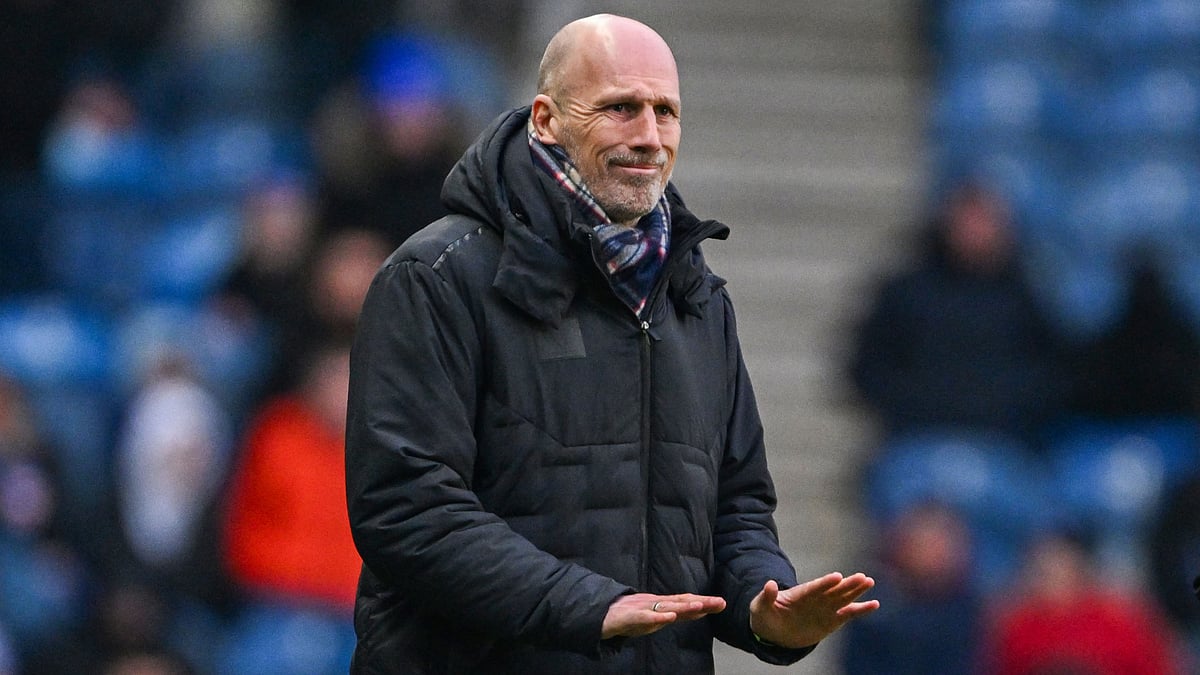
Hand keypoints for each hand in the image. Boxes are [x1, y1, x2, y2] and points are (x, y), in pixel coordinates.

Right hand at [601, 592, 726, 638]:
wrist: (600, 613)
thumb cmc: (626, 616)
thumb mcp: (650, 617)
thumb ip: (665, 616)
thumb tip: (682, 615)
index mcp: (661, 605)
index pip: (686, 603)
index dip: (704, 602)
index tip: (721, 603)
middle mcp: (655, 604)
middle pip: (681, 602)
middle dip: (701, 602)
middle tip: (720, 602)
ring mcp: (643, 608)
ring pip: (666, 607)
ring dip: (684, 606)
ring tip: (700, 606)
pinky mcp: (630, 616)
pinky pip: (646, 617)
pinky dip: (658, 617)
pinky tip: (670, 617)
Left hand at [748, 572, 878, 648]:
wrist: (775, 631)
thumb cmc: (767, 615)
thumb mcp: (760, 606)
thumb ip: (767, 596)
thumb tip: (769, 584)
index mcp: (800, 594)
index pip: (814, 588)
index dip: (825, 583)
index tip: (837, 576)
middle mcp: (816, 599)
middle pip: (833, 591)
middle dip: (847, 585)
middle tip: (862, 577)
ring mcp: (825, 608)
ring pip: (843, 599)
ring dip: (856, 592)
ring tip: (869, 582)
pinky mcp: (832, 620)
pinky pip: (849, 614)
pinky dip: (861, 609)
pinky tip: (874, 604)